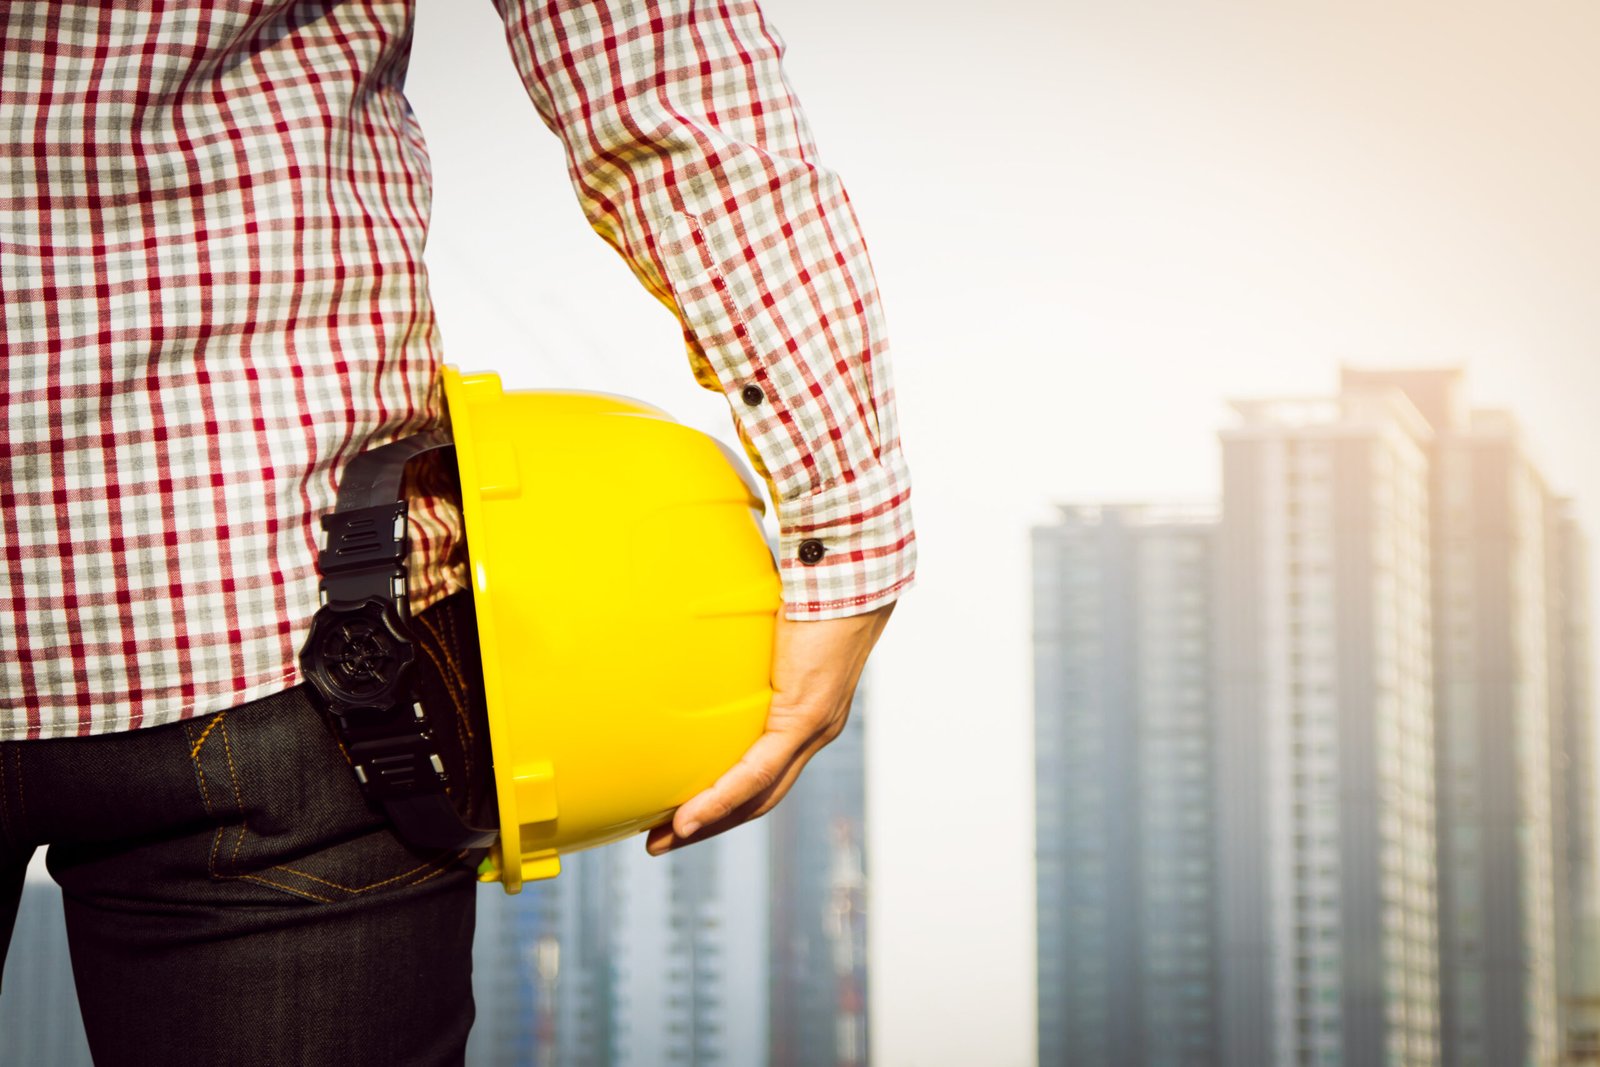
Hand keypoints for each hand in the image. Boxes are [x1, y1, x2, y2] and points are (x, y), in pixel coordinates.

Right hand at [645, 601, 894, 854]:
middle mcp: (812, 732)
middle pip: (759, 798)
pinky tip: (688, 818)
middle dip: (709, 824)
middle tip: (661, 840)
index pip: (763, 773)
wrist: (846, 572)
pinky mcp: (806, 717)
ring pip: (758, 795)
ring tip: (665, 839)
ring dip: (709, 823)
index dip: (725, 800)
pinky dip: (722, 797)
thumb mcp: (762, 627)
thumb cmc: (809, 588)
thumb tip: (693, 625)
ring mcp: (813, 729)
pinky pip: (759, 770)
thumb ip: (737, 641)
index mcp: (804, 716)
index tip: (682, 814)